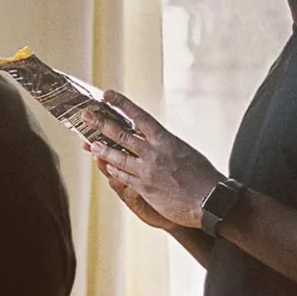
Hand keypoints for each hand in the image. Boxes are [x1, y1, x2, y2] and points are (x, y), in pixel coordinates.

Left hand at [84, 91, 221, 231]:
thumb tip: (156, 141)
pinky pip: (122, 176)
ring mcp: (146, 170)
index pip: (138, 116)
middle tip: (85, 116)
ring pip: (116, 156)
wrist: (211, 201)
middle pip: (120, 134)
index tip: (106, 95)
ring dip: (101, 150)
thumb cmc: (204, 176)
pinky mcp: (144, 188)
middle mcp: (153, 152)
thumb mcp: (185, 152)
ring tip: (89, 144)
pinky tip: (106, 166)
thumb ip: (166, 146)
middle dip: (100, 124)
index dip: (121, 103)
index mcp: (165, 139)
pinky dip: (113, 170)